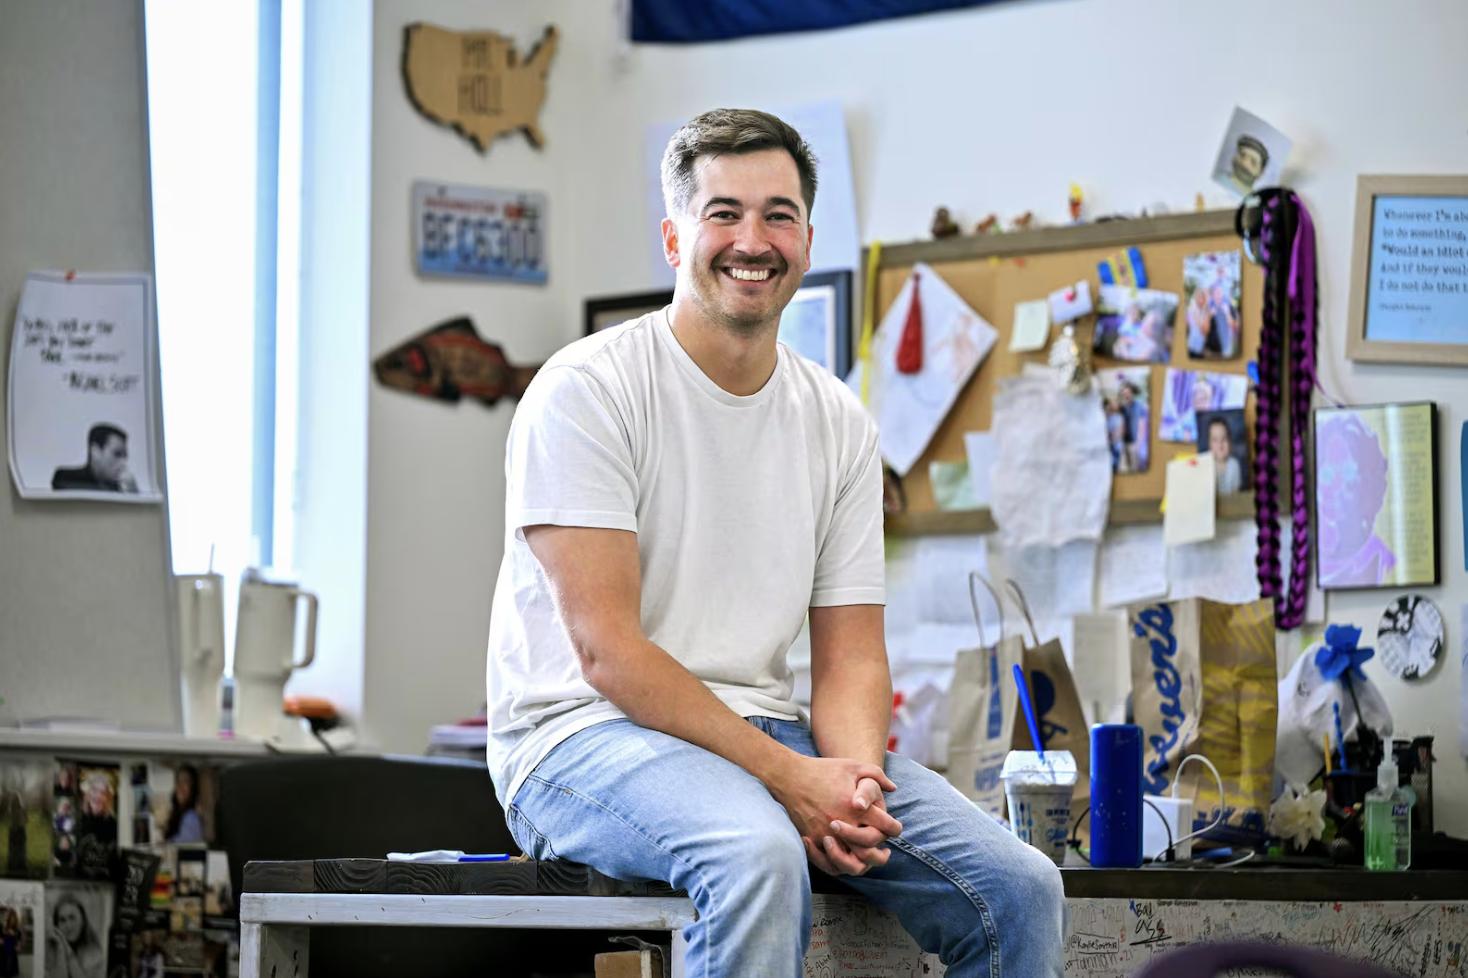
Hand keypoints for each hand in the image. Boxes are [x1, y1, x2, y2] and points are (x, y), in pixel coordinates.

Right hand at [770, 757, 899, 876]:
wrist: (790, 776)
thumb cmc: (823, 770)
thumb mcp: (853, 765)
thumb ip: (876, 775)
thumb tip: (893, 788)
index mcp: (857, 807)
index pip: (886, 826)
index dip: (895, 828)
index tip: (895, 828)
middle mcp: (844, 824)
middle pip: (870, 849)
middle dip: (881, 852)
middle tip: (886, 850)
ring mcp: (827, 834)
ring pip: (851, 862)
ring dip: (862, 863)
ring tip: (868, 860)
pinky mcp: (813, 840)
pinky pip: (829, 863)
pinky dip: (840, 864)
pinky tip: (846, 858)